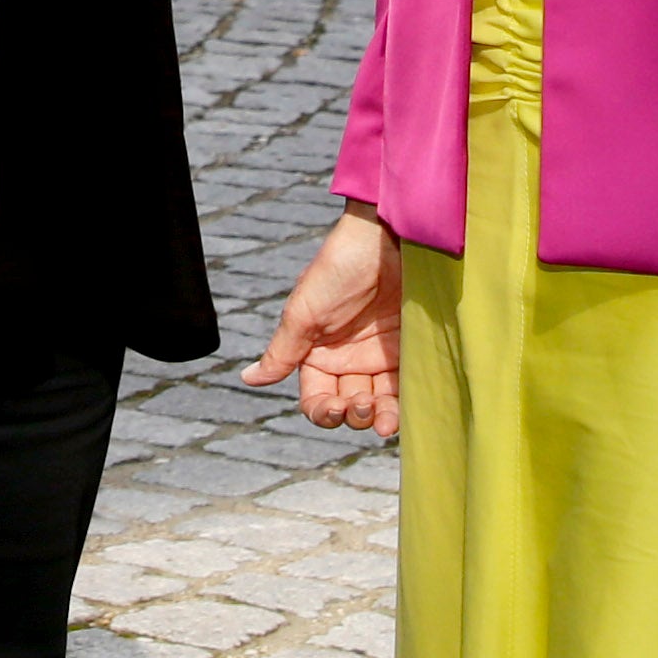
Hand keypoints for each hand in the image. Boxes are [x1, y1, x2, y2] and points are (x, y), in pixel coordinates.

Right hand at [243, 207, 402, 435]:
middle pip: (347, 407)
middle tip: (362, 404)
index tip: (335, 407)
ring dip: (377, 419)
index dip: (323, 412)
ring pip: (376, 405)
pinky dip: (401, 409)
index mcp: (317, 351)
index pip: (316, 398)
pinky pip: (404, 390)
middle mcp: (348, 358)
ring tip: (383, 420)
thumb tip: (248, 379)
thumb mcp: (304, 310)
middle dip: (353, 415)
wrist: (388, 237)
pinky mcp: (408, 351)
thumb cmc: (340, 267)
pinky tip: (399, 416)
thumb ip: (282, 351)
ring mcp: (380, 356)